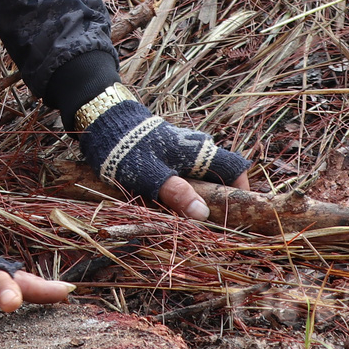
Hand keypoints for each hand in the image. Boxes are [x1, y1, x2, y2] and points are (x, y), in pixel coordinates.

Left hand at [74, 84, 251, 220]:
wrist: (105, 122)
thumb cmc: (129, 148)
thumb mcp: (152, 175)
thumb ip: (178, 194)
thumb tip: (204, 215)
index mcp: (200, 152)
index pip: (236, 169)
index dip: (243, 191)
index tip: (237, 214)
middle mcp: (197, 150)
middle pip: (219, 178)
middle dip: (216, 202)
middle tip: (206, 226)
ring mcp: (183, 152)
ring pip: (201, 179)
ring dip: (197, 199)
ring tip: (185, 220)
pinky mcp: (169, 155)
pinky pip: (184, 177)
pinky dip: (182, 192)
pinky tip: (168, 206)